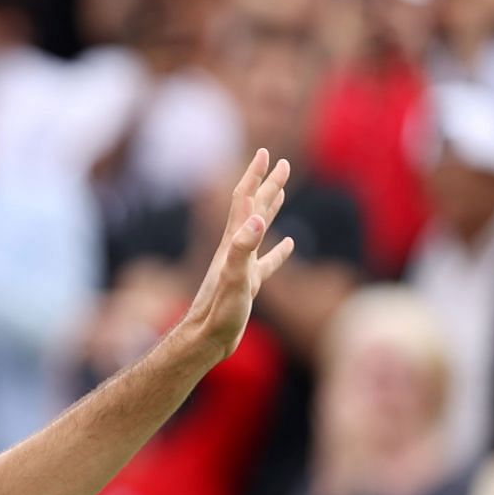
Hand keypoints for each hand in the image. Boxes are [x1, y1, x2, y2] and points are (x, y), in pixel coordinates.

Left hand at [180, 149, 293, 362]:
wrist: (205, 341)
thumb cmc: (218, 313)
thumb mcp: (235, 280)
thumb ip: (243, 250)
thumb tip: (255, 220)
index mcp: (233, 244)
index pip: (245, 201)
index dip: (255, 176)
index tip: (266, 153)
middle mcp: (235, 250)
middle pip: (253, 209)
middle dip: (267, 185)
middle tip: (282, 163)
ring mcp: (242, 266)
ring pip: (259, 229)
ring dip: (270, 209)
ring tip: (281, 191)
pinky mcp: (248, 284)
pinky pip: (267, 261)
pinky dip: (279, 250)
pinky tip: (288, 243)